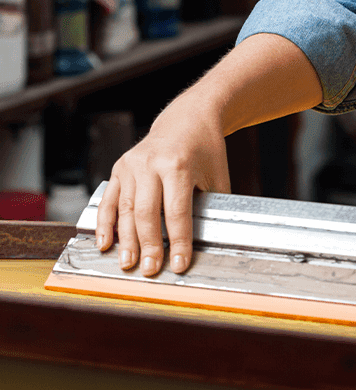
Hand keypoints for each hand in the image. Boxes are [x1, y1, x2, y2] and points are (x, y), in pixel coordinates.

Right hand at [95, 92, 230, 276]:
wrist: (187, 119)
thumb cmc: (206, 150)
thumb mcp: (217, 176)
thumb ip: (212, 205)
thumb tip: (207, 240)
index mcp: (178, 166)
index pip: (177, 212)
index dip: (179, 242)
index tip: (179, 265)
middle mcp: (151, 164)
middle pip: (146, 213)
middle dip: (149, 246)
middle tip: (150, 271)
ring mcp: (131, 165)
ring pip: (124, 210)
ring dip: (126, 240)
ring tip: (129, 264)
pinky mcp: (119, 167)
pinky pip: (108, 200)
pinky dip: (104, 223)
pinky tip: (105, 243)